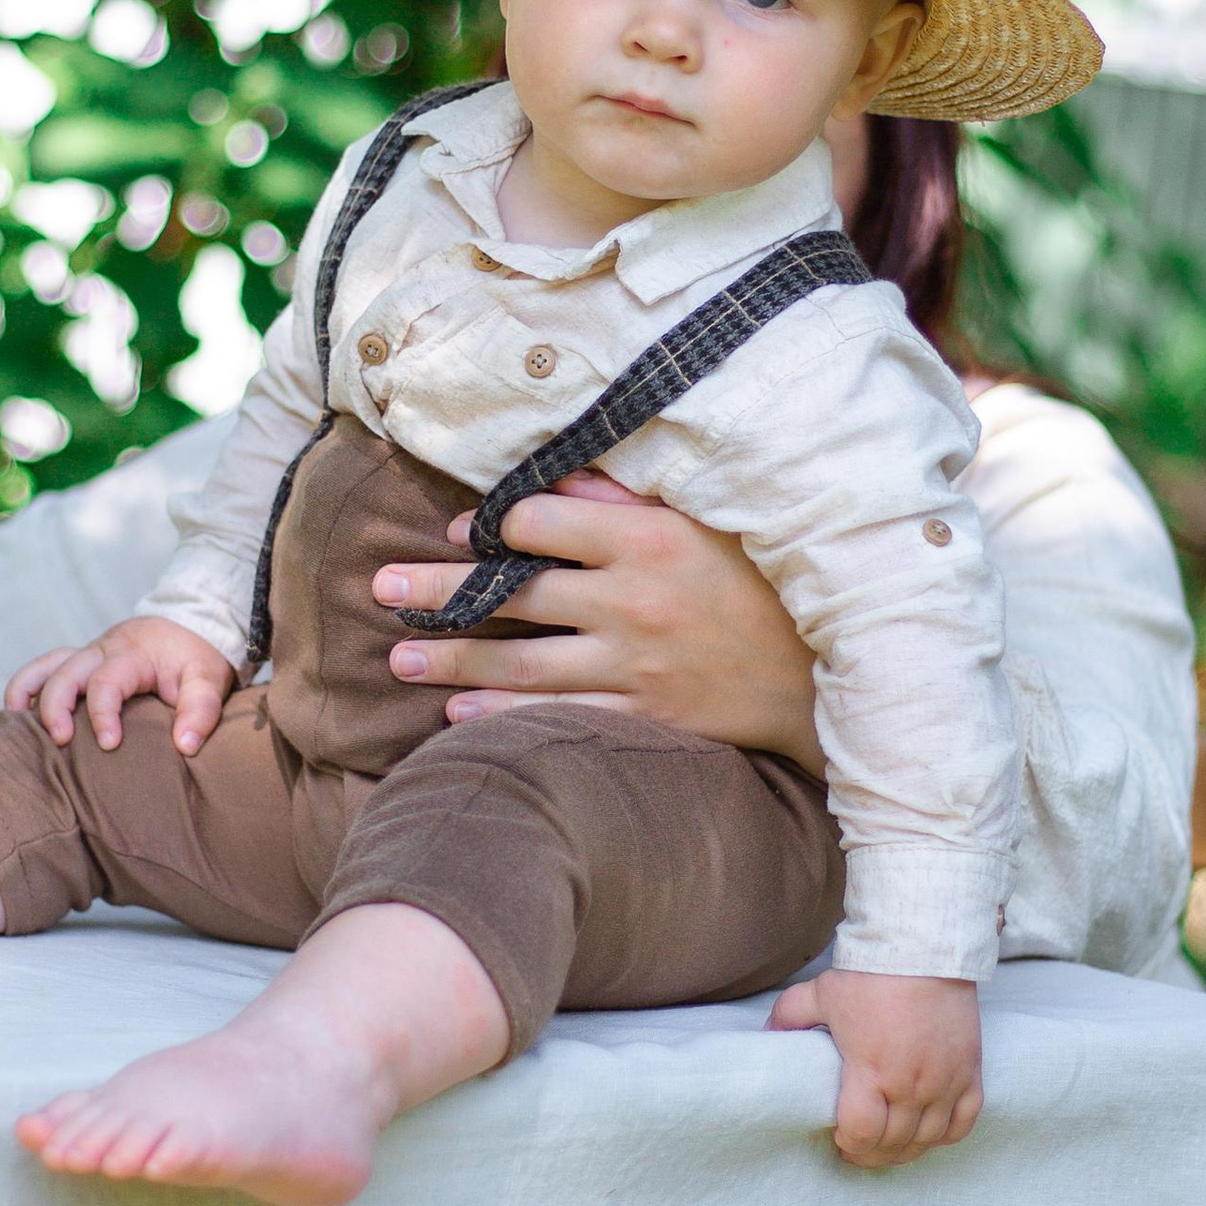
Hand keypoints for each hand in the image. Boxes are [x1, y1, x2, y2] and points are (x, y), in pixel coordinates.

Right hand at [5, 613, 234, 755]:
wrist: (189, 624)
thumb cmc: (196, 658)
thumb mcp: (210, 680)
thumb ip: (201, 710)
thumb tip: (185, 745)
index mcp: (133, 654)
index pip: (107, 681)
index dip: (102, 714)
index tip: (108, 745)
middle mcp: (103, 650)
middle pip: (65, 671)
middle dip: (56, 706)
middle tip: (60, 742)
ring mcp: (87, 654)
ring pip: (45, 665)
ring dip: (28, 693)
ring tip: (17, 729)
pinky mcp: (79, 661)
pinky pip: (43, 668)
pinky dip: (25, 687)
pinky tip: (17, 716)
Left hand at [373, 469, 815, 760]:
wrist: (826, 672)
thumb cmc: (761, 581)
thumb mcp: (704, 520)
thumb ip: (625, 499)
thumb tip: (550, 486)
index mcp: (648, 540)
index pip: (542, 527)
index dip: (489, 527)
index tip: (451, 529)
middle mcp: (634, 603)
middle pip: (514, 595)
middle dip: (439, 592)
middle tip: (380, 587)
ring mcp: (638, 667)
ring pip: (523, 664)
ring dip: (453, 661)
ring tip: (398, 656)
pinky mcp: (649, 719)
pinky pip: (561, 719)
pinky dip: (505, 719)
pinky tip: (457, 716)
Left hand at [769, 968, 983, 1168]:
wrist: (925, 949)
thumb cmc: (872, 975)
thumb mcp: (821, 994)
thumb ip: (790, 1016)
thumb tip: (769, 1034)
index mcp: (871, 1071)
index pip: (861, 1133)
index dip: (847, 1145)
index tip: (838, 1138)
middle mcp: (911, 1084)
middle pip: (893, 1143)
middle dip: (871, 1154)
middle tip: (858, 1148)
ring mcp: (945, 1082)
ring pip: (928, 1140)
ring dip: (905, 1152)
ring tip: (888, 1147)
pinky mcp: (970, 1072)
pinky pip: (963, 1123)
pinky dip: (944, 1135)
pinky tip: (926, 1133)